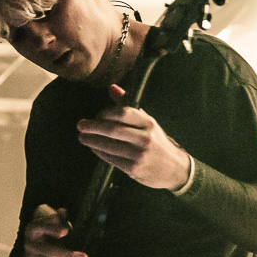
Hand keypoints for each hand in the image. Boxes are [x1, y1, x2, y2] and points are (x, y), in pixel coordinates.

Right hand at [21, 204, 86, 256]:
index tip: (65, 231)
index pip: (40, 227)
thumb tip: (62, 212)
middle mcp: (30, 243)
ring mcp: (32, 256)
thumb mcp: (51, 220)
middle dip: (66, 254)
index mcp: (33, 228)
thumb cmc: (47, 230)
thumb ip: (58, 218)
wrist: (33, 245)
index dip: (52, 228)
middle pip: (48, 250)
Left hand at [76, 84, 191, 190]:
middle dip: (93, 127)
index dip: (106, 112)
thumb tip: (112, 88)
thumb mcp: (147, 122)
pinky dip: (99, 152)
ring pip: (109, 146)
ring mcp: (139, 154)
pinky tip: (93, 148)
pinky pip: (111, 159)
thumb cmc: (157, 142)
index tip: (97, 114)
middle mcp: (145, 138)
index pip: (123, 113)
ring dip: (92, 141)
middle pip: (113, 129)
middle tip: (80, 125)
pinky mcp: (134, 169)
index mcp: (148, 123)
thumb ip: (128, 105)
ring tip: (82, 137)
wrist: (175, 169)